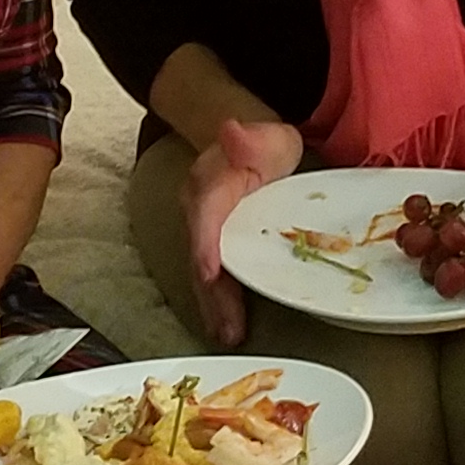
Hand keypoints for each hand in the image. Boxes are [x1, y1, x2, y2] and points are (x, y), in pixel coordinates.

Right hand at [179, 116, 303, 347]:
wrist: (249, 146)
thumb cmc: (263, 145)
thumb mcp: (266, 136)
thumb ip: (250, 138)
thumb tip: (231, 129)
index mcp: (211, 182)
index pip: (204, 213)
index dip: (205, 244)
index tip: (207, 271)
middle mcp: (199, 211)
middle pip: (200, 253)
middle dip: (211, 292)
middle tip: (227, 326)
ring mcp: (202, 231)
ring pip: (203, 271)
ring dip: (215, 306)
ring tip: (228, 335)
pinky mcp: (212, 246)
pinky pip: (212, 276)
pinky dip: (218, 303)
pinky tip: (228, 327)